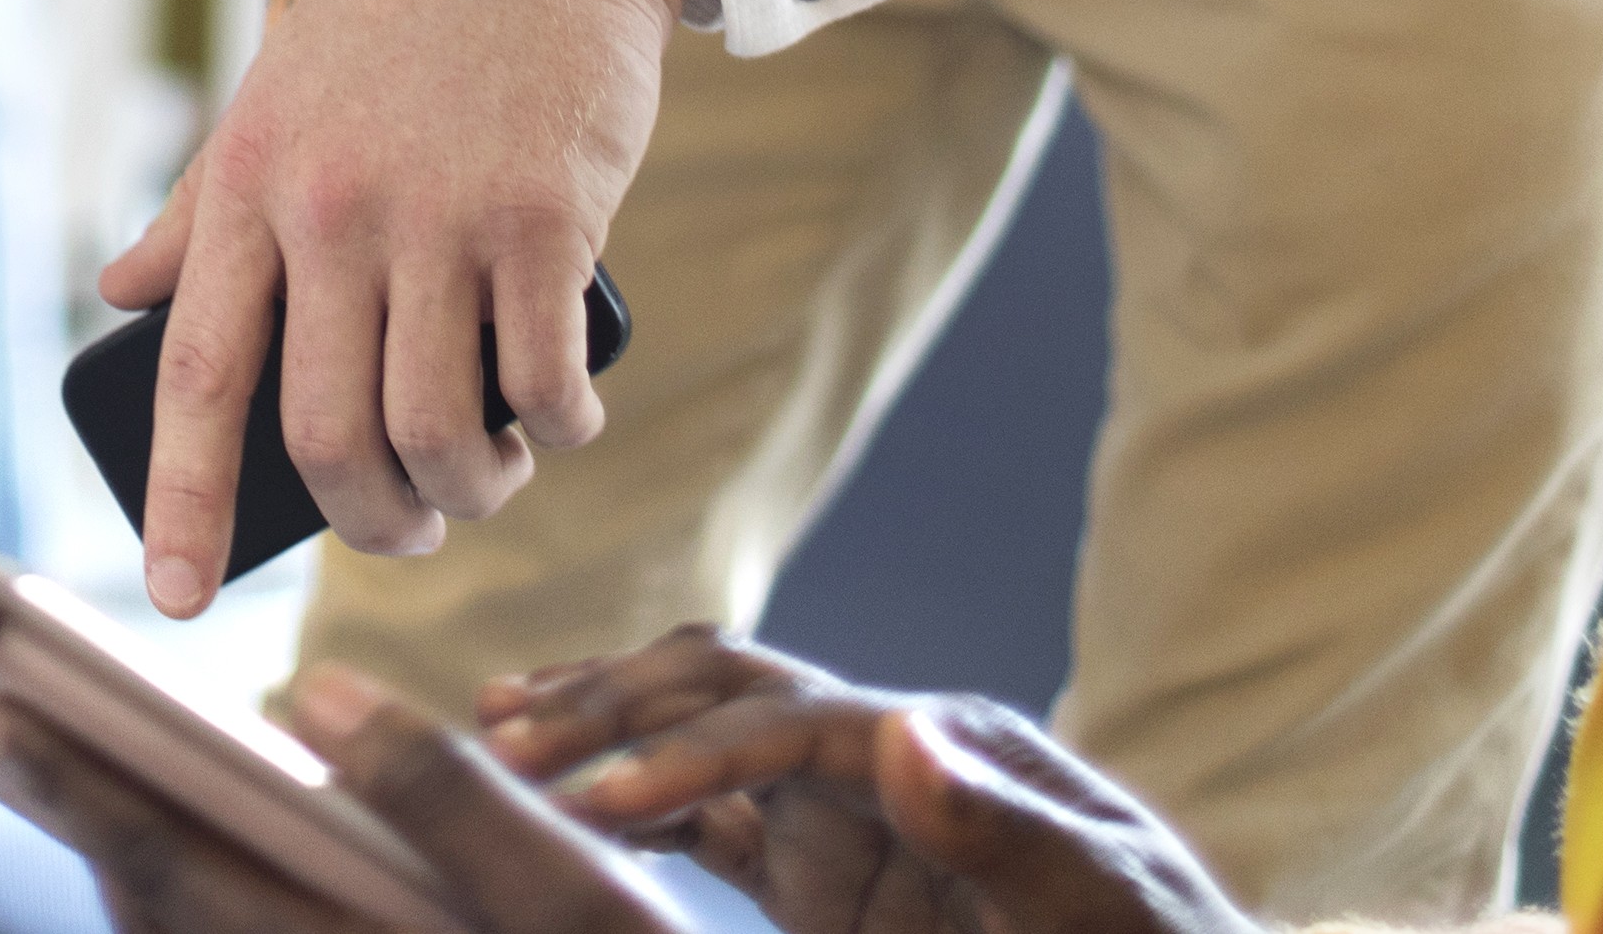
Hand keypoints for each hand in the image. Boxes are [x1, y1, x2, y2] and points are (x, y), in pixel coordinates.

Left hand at [0, 664, 684, 933]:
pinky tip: (199, 837)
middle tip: (10, 718)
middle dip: (82, 814)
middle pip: (150, 914)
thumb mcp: (573, 891)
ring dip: (128, 854)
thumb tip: (309, 689)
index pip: (173, 871)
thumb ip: (444, 791)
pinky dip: (183, 891)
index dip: (81, 788)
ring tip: (84, 762)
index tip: (1, 711)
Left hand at [98, 0, 693, 611]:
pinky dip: (559, 430)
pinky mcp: (547, 219)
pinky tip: (566, 422)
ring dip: (467, 491)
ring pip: (437, 430)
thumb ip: (200, 202)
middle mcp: (334, 205)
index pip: (196, 371)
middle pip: (326, 434)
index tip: (175, 596)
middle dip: (367, 521)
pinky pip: (542, 380)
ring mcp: (443, 215)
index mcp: (251, 180)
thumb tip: (119, 294)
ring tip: (486, 482)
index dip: (181, 498)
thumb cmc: (404, 18)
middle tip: (402, 531)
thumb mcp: (275, 90)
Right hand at [492, 630, 1262, 933]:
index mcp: (950, 747)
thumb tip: (904, 727)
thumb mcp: (1106, 912)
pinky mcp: (826, 880)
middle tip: (503, 738)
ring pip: (700, 738)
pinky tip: (558, 814)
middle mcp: (888, 756)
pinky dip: (633, 811)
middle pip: (726, 690)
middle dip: (615, 706)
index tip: (597, 799)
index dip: (687, 751)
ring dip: (606, 734)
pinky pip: (709, 828)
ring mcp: (850, 816)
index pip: (789, 719)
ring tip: (495, 738)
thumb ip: (1013, 835)